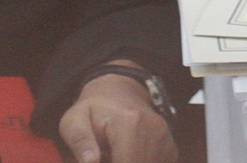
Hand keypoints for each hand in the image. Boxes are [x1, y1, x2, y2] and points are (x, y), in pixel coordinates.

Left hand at [58, 70, 176, 162]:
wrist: (119, 91)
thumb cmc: (94, 108)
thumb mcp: (75, 119)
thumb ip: (80, 140)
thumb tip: (90, 162)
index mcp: (130, 123)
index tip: (100, 158)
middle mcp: (154, 132)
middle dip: (116, 162)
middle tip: (105, 153)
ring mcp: (166, 141)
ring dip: (127, 162)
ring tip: (112, 153)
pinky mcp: (171, 151)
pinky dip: (138, 161)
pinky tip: (125, 155)